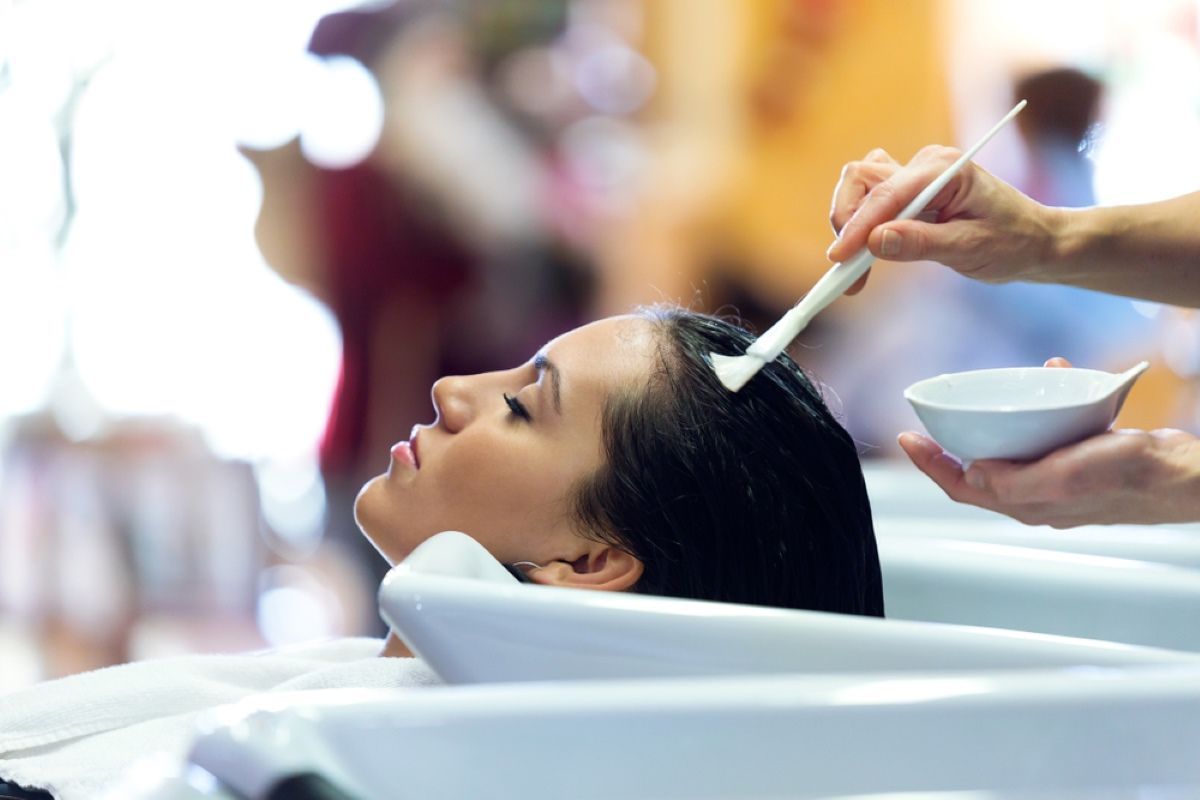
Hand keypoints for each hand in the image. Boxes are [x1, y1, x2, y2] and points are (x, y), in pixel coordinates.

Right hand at [827, 145, 1060, 294]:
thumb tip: (875, 240)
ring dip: (851, 223)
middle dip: (848, 222)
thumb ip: (920, 243)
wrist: (1035, 241)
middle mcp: (925, 165)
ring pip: (860, 187)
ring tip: (857, 268)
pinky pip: (871, 202)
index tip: (839, 258)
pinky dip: (861, 228)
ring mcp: (914, 176)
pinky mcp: (909, 193)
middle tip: (848, 269)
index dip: (857, 226)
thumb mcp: (969, 248)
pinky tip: (867, 258)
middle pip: (862, 179)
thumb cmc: (1012, 241)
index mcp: (944, 169)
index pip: (886, 193)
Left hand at [897, 359, 1199, 526]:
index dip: (931, 465)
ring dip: (999, 420)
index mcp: (1029, 503)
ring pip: (1015, 449)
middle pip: (980, 472)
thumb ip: (1016, 481)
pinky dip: (1048, 404)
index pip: (964, 487)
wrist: (1187, 475)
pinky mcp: (1086, 459)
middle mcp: (1040, 495)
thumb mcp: (1067, 475)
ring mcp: (1062, 478)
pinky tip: (1057, 374)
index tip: (907, 439)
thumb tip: (971, 473)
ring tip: (987, 393)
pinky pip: (1054, 430)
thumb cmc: (1134, 477)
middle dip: (951, 446)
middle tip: (928, 423)